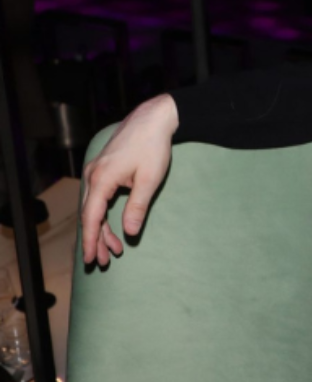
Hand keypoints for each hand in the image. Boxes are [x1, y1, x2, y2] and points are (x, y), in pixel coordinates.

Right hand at [79, 95, 178, 266]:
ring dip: (101, 228)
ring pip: (93, 207)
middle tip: (102, 262)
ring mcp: (96, 171)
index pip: (91, 218)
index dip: (90, 240)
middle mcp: (93, 176)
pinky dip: (103, 214)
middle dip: (95, 240)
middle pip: (89, 215)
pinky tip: (112, 226)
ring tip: (112, 249)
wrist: (152, 119)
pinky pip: (98, 197)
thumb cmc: (152, 147)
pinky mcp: (103, 169)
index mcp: (101, 180)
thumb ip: (137, 207)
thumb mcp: (149, 180)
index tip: (90, 259)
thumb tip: (128, 232)